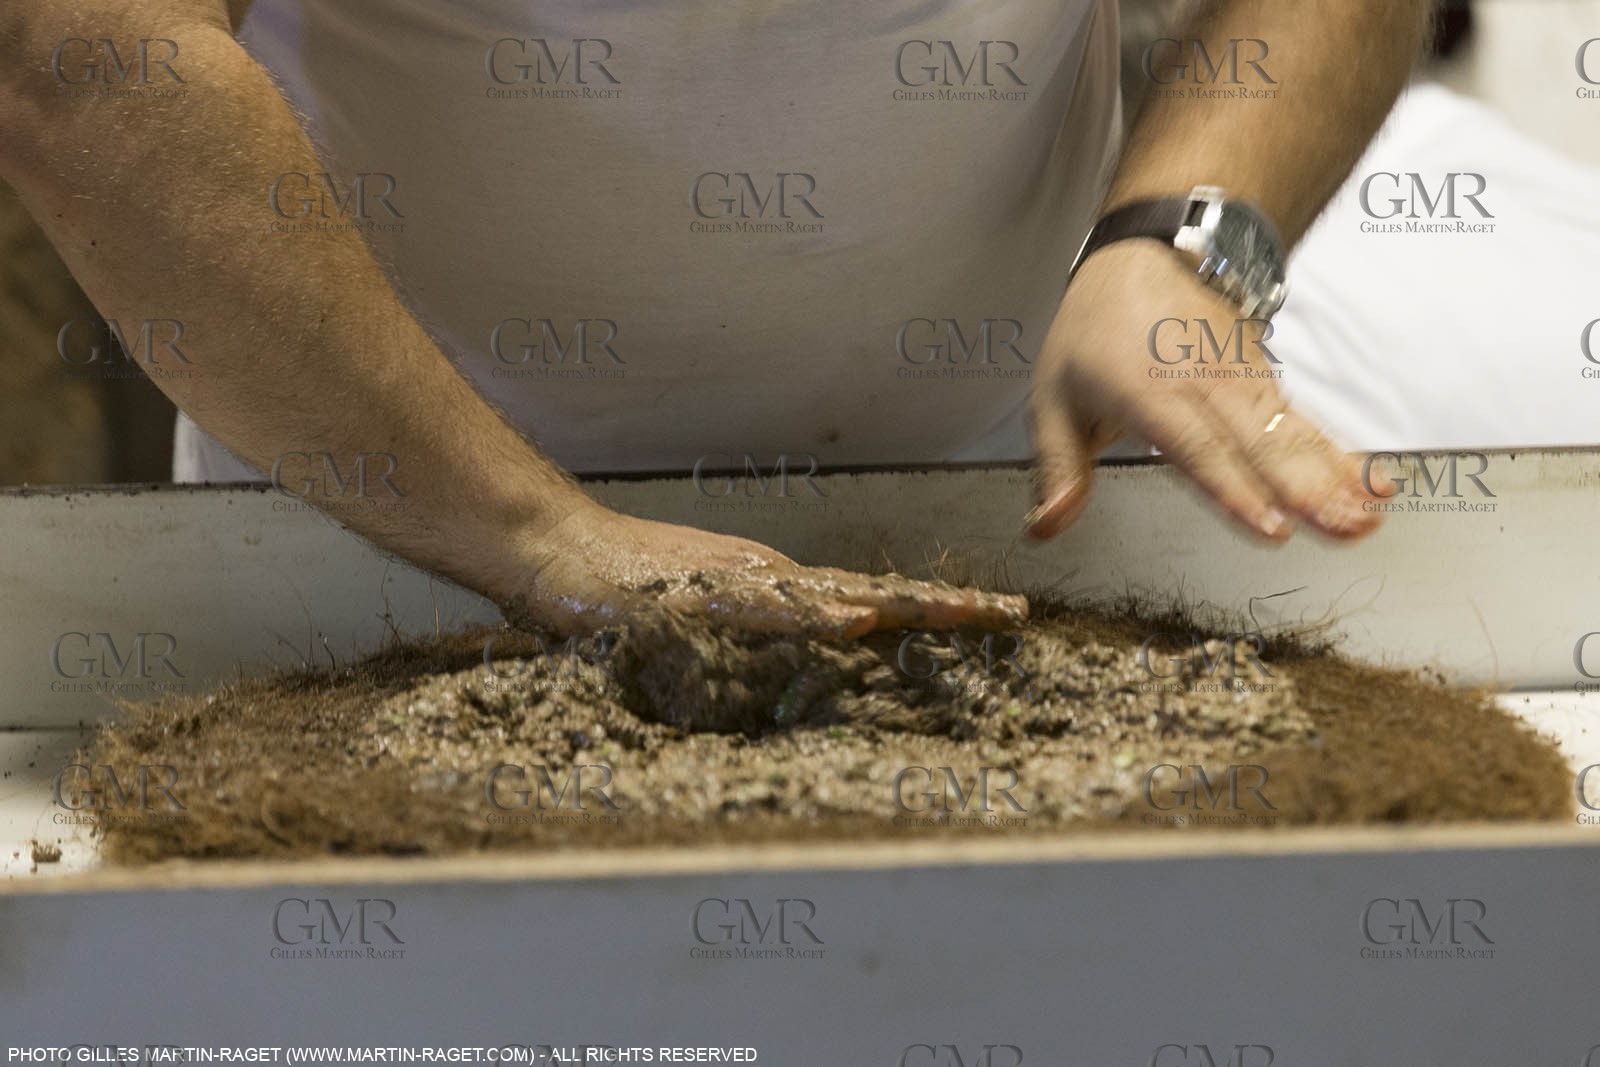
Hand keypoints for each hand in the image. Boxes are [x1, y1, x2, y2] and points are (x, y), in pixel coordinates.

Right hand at [501, 502, 1028, 637]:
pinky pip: (768, 610)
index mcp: (776, 588)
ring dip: (904, 606)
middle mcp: (772, 578)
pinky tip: (858, 623)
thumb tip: (797, 652)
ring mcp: (741, 582)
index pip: (868, 599)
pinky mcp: (702, 594)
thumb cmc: (617, 588)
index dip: (927, 607)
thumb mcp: (696, 619)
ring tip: (966, 613)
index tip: (983, 614)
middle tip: (1012, 612)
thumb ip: (745, 634)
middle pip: (874, 592)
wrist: (552, 548)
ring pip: (838, 594)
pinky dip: (815, 616)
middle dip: (946, 604)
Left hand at [1026, 241, 1386, 541]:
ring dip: (1335, 475)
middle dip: (1305, 488)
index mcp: (1147, 391)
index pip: (1197, 446)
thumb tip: (1046, 525)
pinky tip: (1373, 483)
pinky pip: (1306, 419)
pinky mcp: (1266, 377)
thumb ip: (1057, 468)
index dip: (1235, 488)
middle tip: (1342, 527)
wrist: (1143, 252)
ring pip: (1293, 430)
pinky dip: (1342, 451)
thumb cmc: (1094, 329)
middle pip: (1261, 441)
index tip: (1271, 527)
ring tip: (1368, 515)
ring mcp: (1243, 378)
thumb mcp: (1052, 396)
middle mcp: (1204, 384)